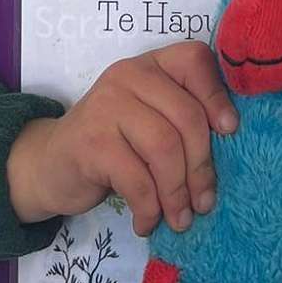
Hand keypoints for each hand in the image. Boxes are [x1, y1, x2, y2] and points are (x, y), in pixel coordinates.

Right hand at [8, 43, 237, 237]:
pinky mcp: (91, 143)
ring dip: (177, 194)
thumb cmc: (114, 144)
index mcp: (151, 65)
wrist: (50, 164)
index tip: (230, 133)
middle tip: (205, 202)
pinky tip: (148, 222)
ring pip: (165, 150)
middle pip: (187, 117)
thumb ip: (182, 118)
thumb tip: (231, 145)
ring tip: (180, 219)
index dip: (218, 97)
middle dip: (202, 167)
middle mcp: (128, 76)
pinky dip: (150, 208)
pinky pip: (137, 180)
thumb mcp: (150, 120)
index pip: (194, 61)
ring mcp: (106, 106)